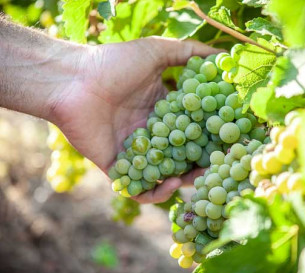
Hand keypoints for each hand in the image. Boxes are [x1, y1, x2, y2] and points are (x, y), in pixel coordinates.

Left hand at [49, 37, 217, 202]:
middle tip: (220, 166)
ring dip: (184, 180)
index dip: (212, 133)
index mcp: (162, 107)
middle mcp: (151, 131)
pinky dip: (155, 192)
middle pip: (183, 152)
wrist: (72, 81)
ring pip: (164, 173)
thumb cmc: (112, 63)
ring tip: (199, 179)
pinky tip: (170, 182)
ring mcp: (135, 151)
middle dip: (202, 161)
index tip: (232, 138)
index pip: (193, 125)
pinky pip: (138, 189)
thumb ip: (188, 52)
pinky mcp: (117, 167)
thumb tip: (223, 56)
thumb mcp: (155, 51)